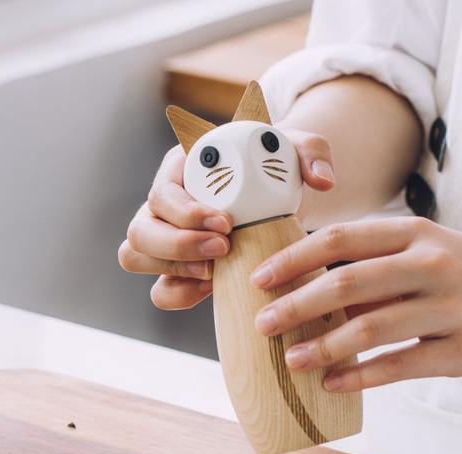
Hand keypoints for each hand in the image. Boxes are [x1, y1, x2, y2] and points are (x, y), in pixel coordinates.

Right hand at [118, 131, 335, 309]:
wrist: (274, 194)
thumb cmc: (276, 167)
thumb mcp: (296, 151)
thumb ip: (312, 153)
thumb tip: (324, 181)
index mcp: (183, 168)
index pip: (163, 193)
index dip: (188, 213)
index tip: (227, 223)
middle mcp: (165, 203)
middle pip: (141, 230)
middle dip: (180, 246)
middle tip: (224, 249)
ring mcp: (166, 236)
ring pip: (137, 256)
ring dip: (175, 270)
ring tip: (217, 271)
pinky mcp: (178, 267)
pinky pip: (160, 290)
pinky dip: (180, 294)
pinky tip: (215, 287)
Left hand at [250, 217, 461, 390]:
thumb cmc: (461, 269)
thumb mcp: (421, 249)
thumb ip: (370, 265)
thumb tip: (305, 289)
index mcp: (413, 233)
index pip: (340, 240)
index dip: (294, 259)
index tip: (259, 279)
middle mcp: (431, 265)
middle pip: (349, 283)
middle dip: (297, 305)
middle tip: (263, 324)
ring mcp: (452, 308)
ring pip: (372, 328)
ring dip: (324, 347)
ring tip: (291, 359)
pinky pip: (402, 366)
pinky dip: (361, 377)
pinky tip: (332, 382)